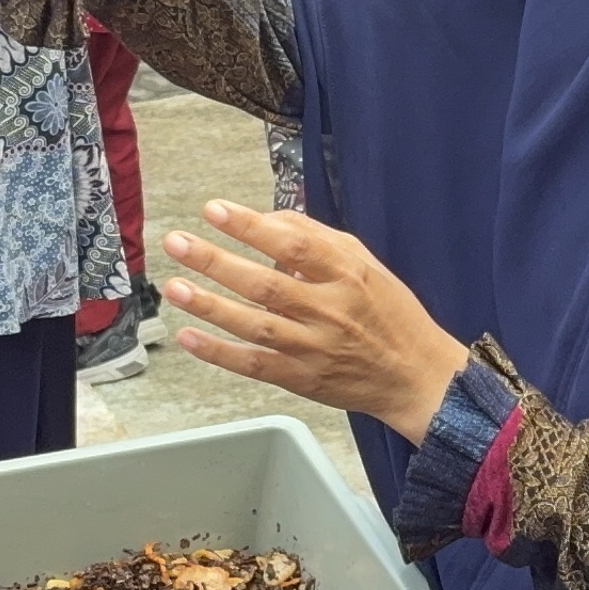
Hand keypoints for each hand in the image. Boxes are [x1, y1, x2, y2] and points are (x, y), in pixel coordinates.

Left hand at [159, 200, 471, 441]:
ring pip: (254, 324)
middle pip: (265, 284)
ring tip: (173, 287)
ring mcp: (313, 347)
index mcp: (347, 275)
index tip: (215, 210)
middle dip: (216, 261)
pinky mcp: (301, 379)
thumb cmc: (389, 314)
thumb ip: (318, 240)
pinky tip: (189, 336)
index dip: (251, 226)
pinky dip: (219, 352)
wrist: (415, 376)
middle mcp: (329, 310)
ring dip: (210, 305)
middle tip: (178, 242)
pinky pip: (253, 364)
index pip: (294, 244)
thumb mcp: (365, 264)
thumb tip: (268, 220)